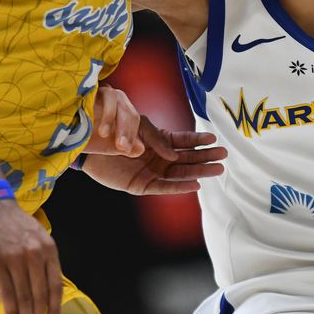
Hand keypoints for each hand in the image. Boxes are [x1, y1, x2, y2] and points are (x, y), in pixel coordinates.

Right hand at [0, 198, 61, 313]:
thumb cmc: (14, 225)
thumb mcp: (37, 238)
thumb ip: (43, 262)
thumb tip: (45, 292)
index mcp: (49, 250)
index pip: (55, 286)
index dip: (54, 309)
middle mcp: (36, 256)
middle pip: (40, 296)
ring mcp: (16, 259)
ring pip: (24, 298)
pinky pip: (7, 294)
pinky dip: (11, 313)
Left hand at [85, 85, 226, 193]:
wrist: (89, 146)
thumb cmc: (113, 131)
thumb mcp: (138, 126)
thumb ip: (156, 138)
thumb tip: (175, 154)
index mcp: (160, 142)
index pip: (184, 142)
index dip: (199, 141)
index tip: (214, 140)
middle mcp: (159, 158)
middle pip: (187, 158)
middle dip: (206, 157)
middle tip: (224, 156)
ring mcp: (152, 172)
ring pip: (180, 173)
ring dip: (199, 172)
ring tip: (218, 170)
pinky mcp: (142, 185)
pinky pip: (164, 187)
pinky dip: (179, 187)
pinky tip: (195, 184)